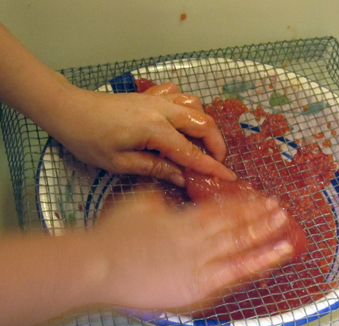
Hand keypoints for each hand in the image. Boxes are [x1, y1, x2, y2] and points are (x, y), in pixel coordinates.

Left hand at [48, 81, 235, 186]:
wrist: (69, 109)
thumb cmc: (89, 139)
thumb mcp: (120, 162)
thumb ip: (155, 168)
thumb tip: (181, 178)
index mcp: (154, 129)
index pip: (190, 152)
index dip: (211, 167)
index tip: (228, 177)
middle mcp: (162, 109)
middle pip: (203, 122)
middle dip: (216, 144)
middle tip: (216, 162)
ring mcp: (157, 98)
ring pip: (195, 105)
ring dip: (204, 125)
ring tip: (201, 144)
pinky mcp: (151, 94)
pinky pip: (179, 95)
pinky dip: (188, 108)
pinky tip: (181, 121)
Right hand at [90, 193, 294, 309]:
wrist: (101, 265)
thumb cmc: (114, 237)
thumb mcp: (138, 205)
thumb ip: (159, 200)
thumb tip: (170, 200)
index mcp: (184, 219)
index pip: (221, 210)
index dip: (243, 205)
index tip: (259, 200)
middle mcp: (198, 237)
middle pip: (236, 225)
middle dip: (260, 218)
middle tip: (280, 210)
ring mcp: (201, 262)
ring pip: (240, 247)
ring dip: (265, 238)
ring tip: (286, 232)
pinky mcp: (198, 286)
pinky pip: (233, 274)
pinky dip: (255, 266)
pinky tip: (272, 260)